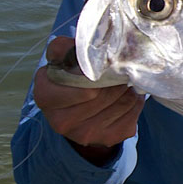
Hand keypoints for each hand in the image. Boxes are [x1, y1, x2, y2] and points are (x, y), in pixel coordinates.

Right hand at [32, 36, 144, 163]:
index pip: (83, 85)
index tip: (102, 64)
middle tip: (119, 68)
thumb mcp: (59, 60)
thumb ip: (65, 48)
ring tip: (122, 80)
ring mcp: (87, 134)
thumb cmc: (67, 80)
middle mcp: (63, 121)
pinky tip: (126, 94)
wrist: (74, 113)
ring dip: (127, 87)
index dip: (97, 72)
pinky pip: (133, 112)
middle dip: (116, 77)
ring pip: (123, 101)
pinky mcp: (109, 138)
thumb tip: (84, 44)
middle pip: (106, 93)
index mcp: (46, 98)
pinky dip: (135, 100)